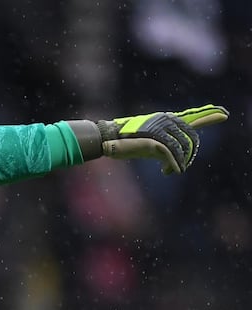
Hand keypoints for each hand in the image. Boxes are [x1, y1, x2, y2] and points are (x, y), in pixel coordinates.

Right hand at [98, 104, 228, 173]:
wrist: (110, 141)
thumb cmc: (127, 144)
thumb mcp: (151, 145)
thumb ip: (166, 149)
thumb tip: (177, 163)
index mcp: (166, 120)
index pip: (192, 118)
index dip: (209, 115)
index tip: (224, 114)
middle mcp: (166, 121)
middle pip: (191, 138)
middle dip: (190, 155)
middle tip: (179, 167)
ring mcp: (161, 129)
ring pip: (183, 147)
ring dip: (181, 162)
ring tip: (173, 170)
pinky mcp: (155, 140)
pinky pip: (173, 154)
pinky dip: (175, 164)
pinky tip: (172, 171)